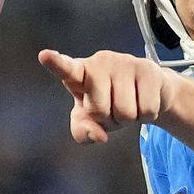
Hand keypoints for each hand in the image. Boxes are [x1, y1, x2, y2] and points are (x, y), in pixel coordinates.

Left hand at [38, 49, 176, 143]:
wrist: (148, 90)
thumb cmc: (111, 102)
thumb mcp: (90, 119)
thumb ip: (82, 131)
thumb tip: (98, 136)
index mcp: (80, 72)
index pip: (66, 69)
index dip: (55, 64)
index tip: (44, 56)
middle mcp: (100, 62)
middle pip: (100, 110)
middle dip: (108, 119)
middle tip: (112, 109)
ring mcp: (125, 63)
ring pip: (126, 112)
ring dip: (128, 118)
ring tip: (129, 103)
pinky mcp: (147, 69)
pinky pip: (147, 110)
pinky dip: (146, 115)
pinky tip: (143, 101)